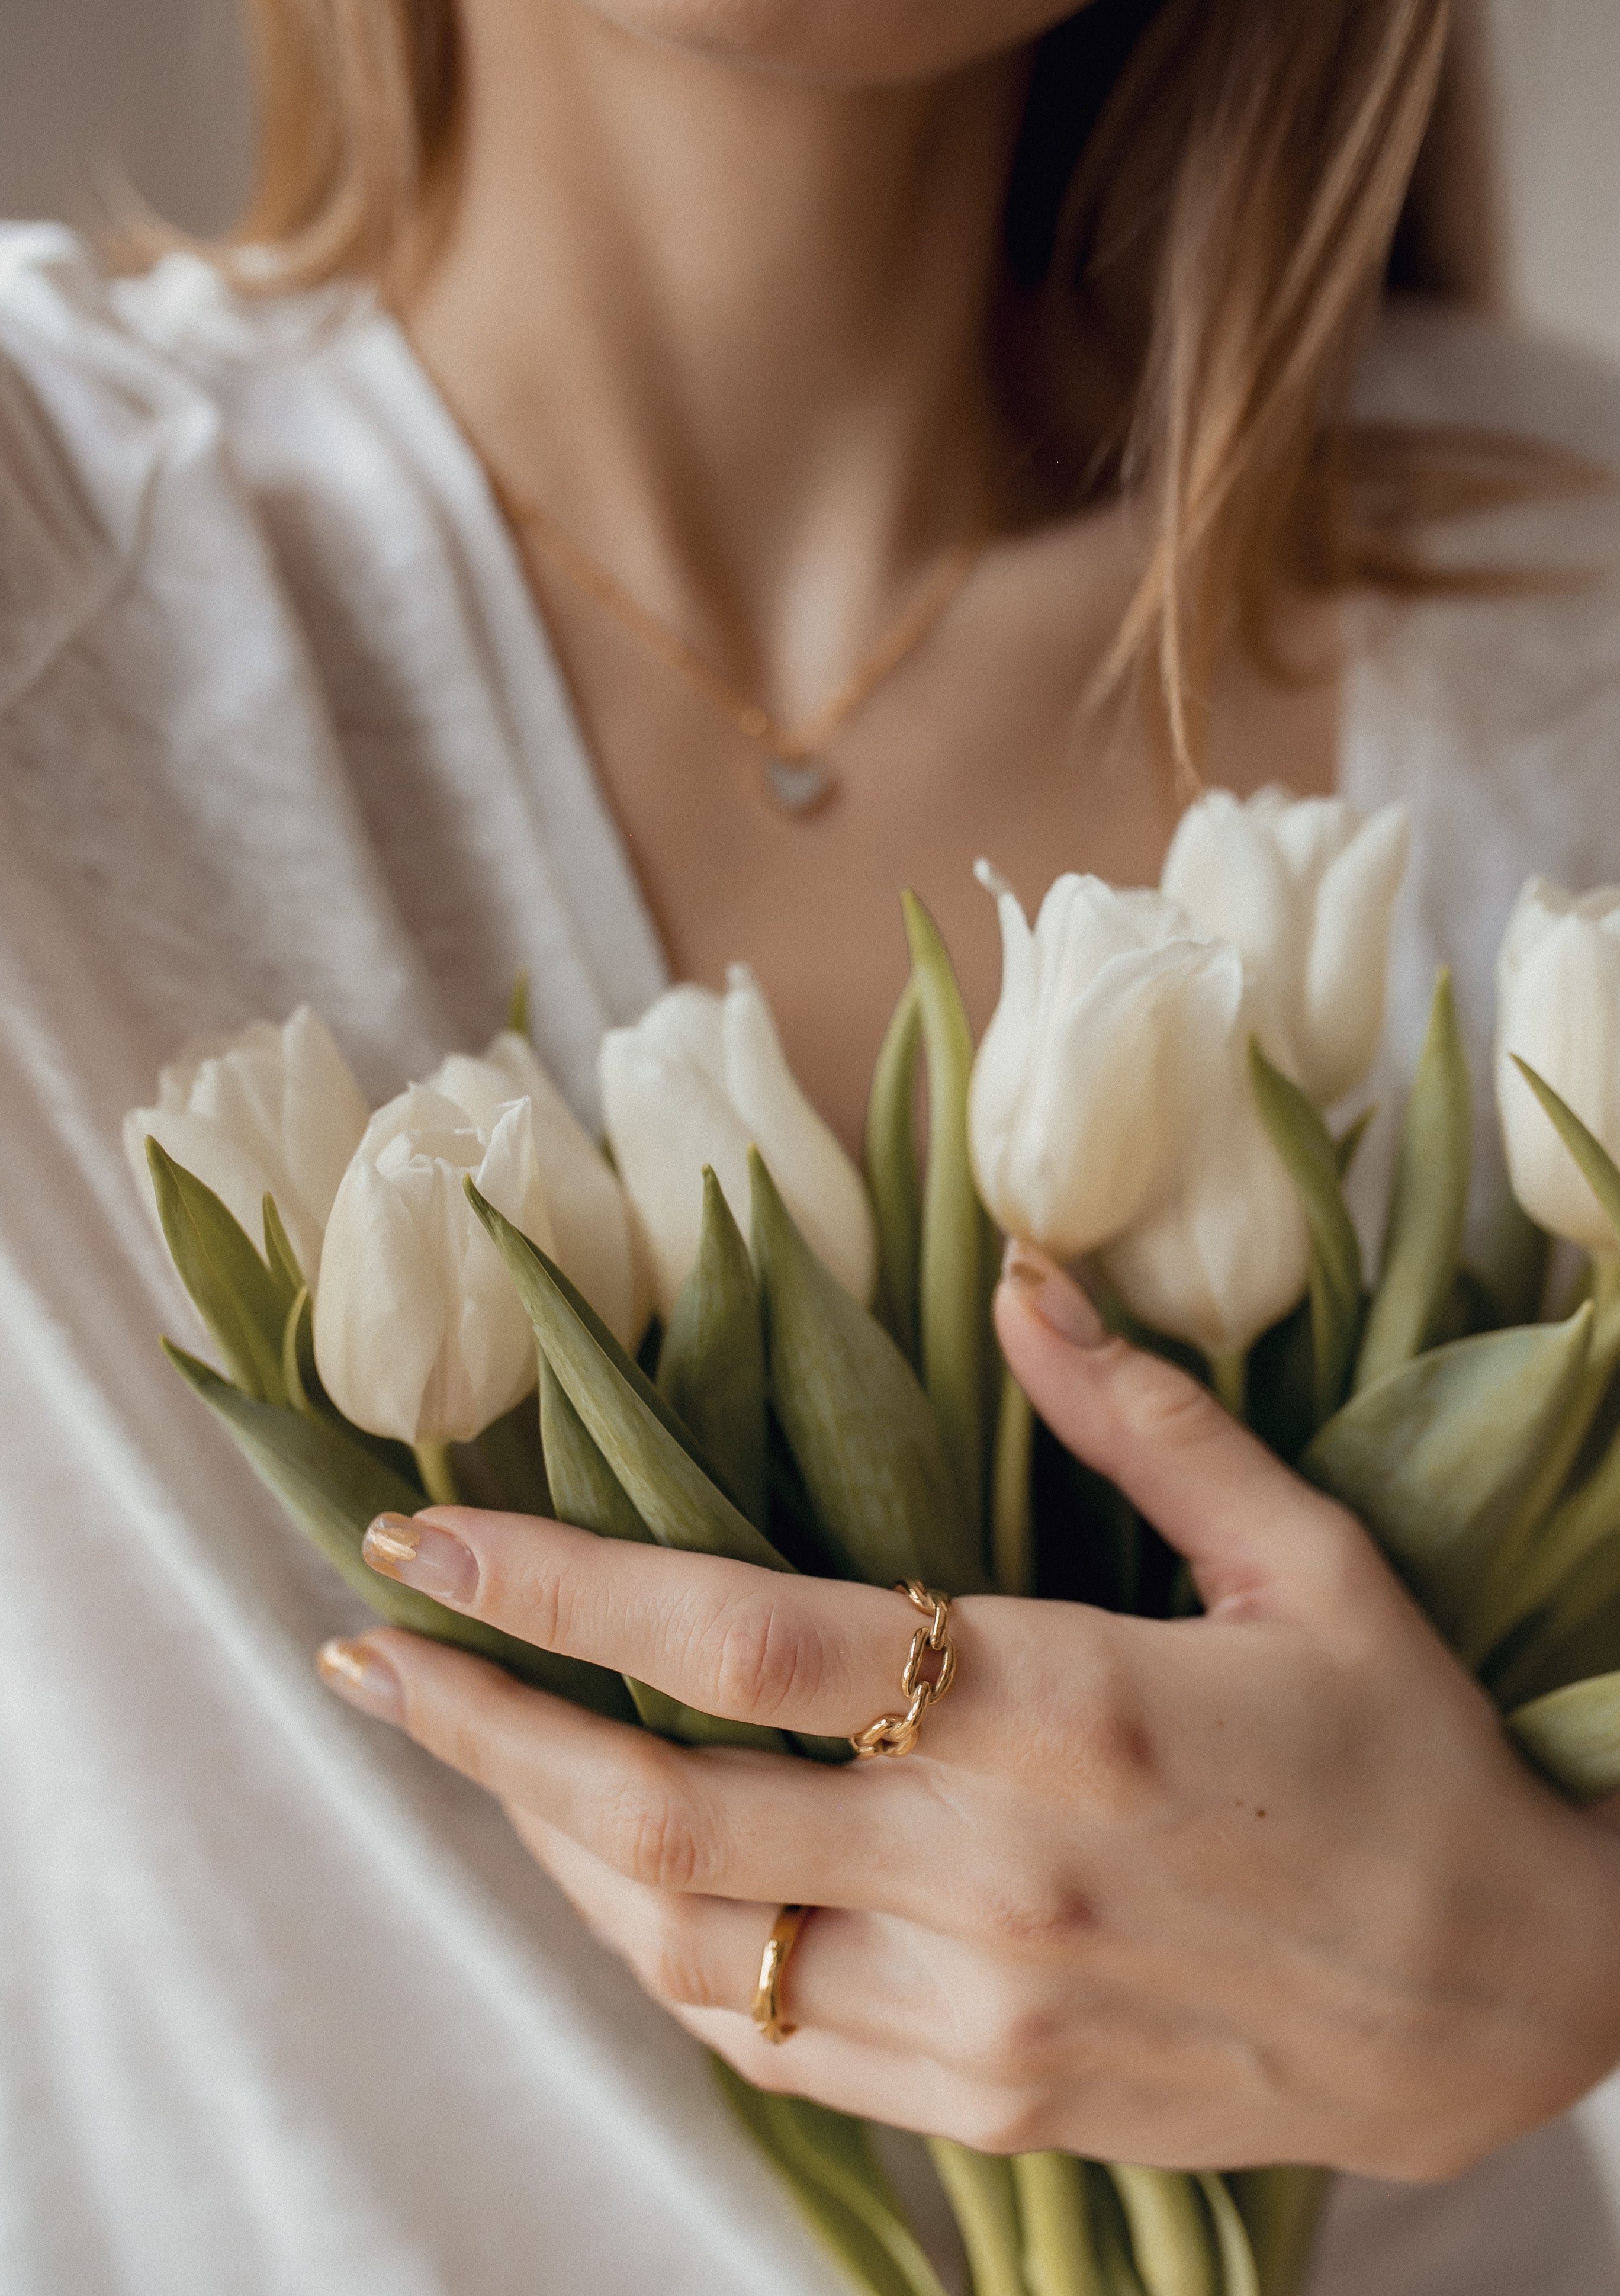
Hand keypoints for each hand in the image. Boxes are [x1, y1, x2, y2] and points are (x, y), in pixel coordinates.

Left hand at [319, 1250, 1619, 2179]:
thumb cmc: (1407, 1757)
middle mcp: (995, 1873)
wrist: (1503, 2001)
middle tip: (362, 1654)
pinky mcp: (989, 2106)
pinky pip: (760, 2034)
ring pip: (678, 1940)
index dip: (559, 1585)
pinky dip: (652, 1949)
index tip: (420, 1536)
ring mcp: (981, 2015)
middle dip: (478, 1723)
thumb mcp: (1311, 1560)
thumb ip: (1145, 1416)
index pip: (741, 1641)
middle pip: (656, 1811)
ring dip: (540, 1836)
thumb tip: (1019, 1274)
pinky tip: (605, 1871)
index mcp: (1064, 1705)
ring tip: (461, 1739)